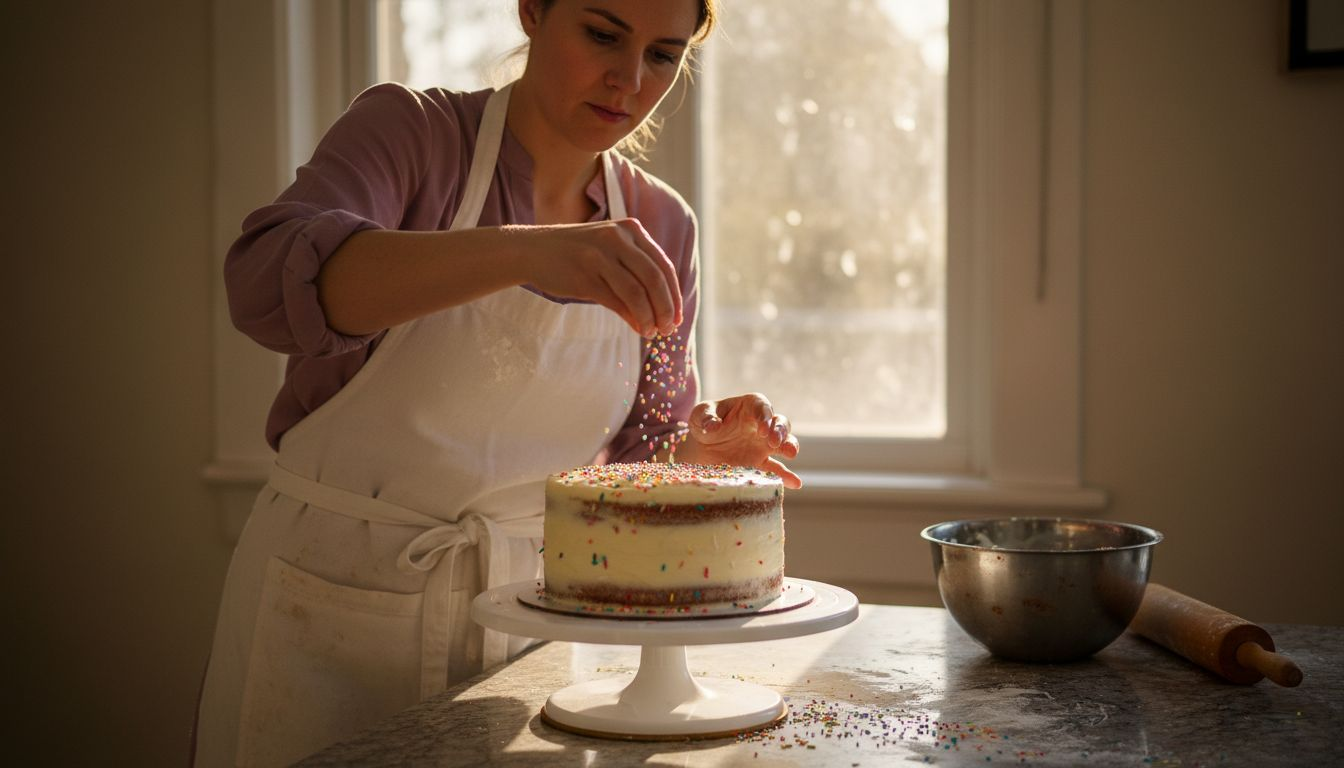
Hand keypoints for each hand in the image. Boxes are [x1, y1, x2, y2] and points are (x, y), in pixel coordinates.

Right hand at [513, 219, 681, 336]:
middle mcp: (617, 239)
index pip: (663, 266)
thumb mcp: (609, 252)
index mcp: (630, 229)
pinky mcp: (585, 276)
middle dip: (666, 309)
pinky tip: (638, 329)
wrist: (531, 250)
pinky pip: (617, 301)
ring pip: (637, 292)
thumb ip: (635, 273)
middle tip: (668, 330)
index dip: (674, 295)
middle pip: (655, 279)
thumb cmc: (576, 254)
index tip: (676, 317)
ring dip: (650, 317)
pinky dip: (632, 318)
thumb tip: (661, 311)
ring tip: (652, 333)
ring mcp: (600, 256)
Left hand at [678, 394, 801, 488]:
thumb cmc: (703, 424)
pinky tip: (794, 483)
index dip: (764, 416)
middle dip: (780, 431)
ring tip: (790, 454)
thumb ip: (706, 418)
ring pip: (784, 442)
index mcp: (748, 407)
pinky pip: (776, 469)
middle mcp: (761, 424)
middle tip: (774, 442)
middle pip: (779, 423)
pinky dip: (787, 475)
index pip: (761, 407)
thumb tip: (714, 426)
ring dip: (789, 446)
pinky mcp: (761, 463)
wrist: (701, 448)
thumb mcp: (699, 416)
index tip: (761, 429)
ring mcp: (763, 444)